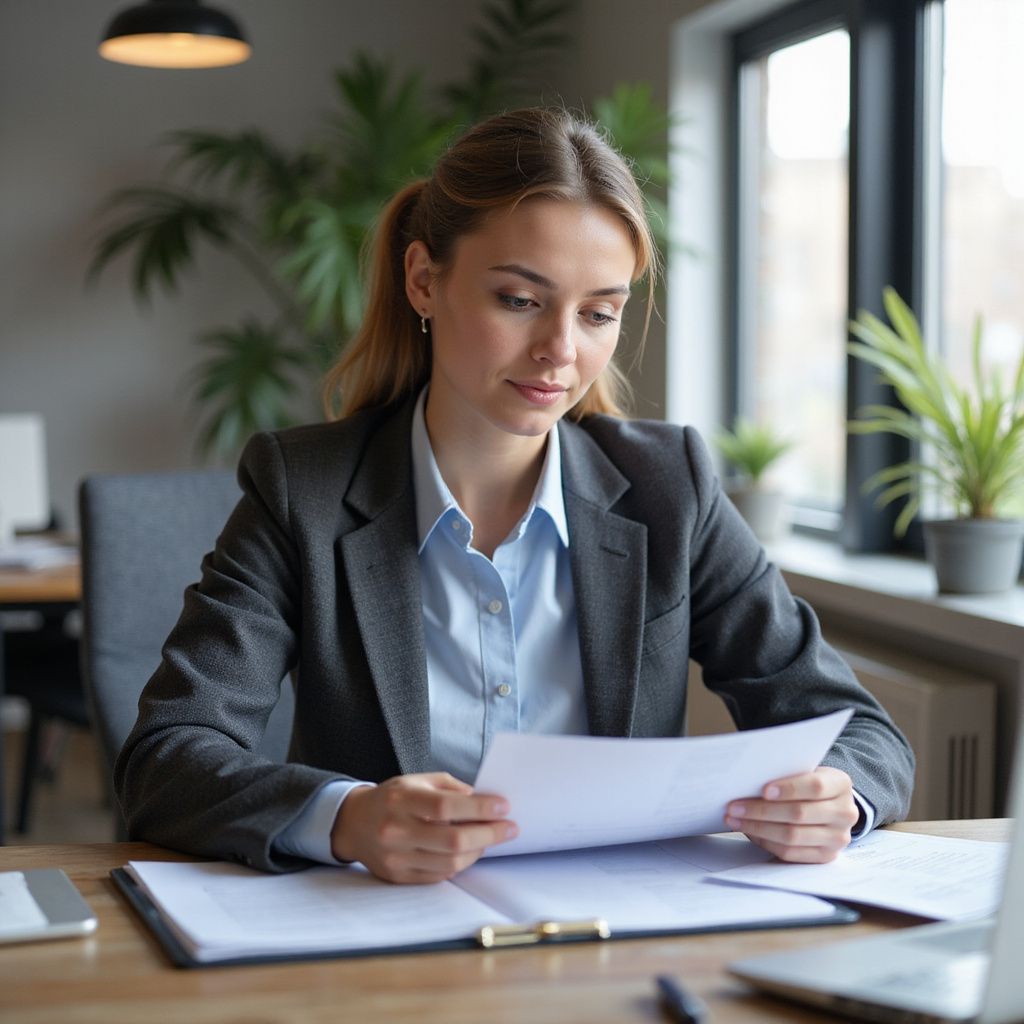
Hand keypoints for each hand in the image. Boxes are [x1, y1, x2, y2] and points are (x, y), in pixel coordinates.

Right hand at [330, 772, 517, 882]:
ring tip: (490, 838)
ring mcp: (396, 857)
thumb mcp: (417, 780)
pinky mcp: (398, 876)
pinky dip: (460, 864)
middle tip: (509, 828)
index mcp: (401, 800)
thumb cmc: (392, 798)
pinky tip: (469, 851)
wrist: (353, 823)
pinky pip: (439, 876)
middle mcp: (396, 830)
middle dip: (488, 834)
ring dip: (478, 851)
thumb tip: (484, 801)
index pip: (446, 806)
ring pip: (449, 862)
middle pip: (452, 840)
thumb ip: (450, 788)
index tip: (503, 807)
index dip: (479, 808)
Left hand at [724, 766, 858, 862]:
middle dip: (761, 810)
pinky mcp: (826, 856)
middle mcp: (845, 813)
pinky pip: (791, 853)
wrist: (831, 805)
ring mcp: (837, 838)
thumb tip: (747, 780)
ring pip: (792, 836)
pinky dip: (766, 841)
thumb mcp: (806, 771)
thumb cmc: (809, 784)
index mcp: (841, 784)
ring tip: (735, 819)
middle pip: (799, 814)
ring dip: (758, 828)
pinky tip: (750, 831)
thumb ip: (785, 773)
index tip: (763, 790)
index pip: (815, 786)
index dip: (788, 788)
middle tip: (734, 806)